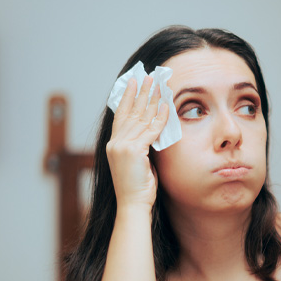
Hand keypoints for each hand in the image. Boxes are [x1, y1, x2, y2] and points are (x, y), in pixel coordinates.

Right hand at [106, 76, 168, 209]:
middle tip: (148, 76)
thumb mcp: (139, 162)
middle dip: (140, 92)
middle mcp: (116, 143)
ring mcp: (122, 146)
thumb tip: (154, 131)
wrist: (133, 204)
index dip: (127, 97)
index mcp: (114, 144)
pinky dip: (159, 118)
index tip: (133, 82)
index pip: (121, 115)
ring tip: (159, 85)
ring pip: (141, 117)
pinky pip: (150, 130)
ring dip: (151, 100)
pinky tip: (166, 106)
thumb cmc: (138, 187)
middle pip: (130, 111)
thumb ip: (142, 145)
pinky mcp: (133, 151)